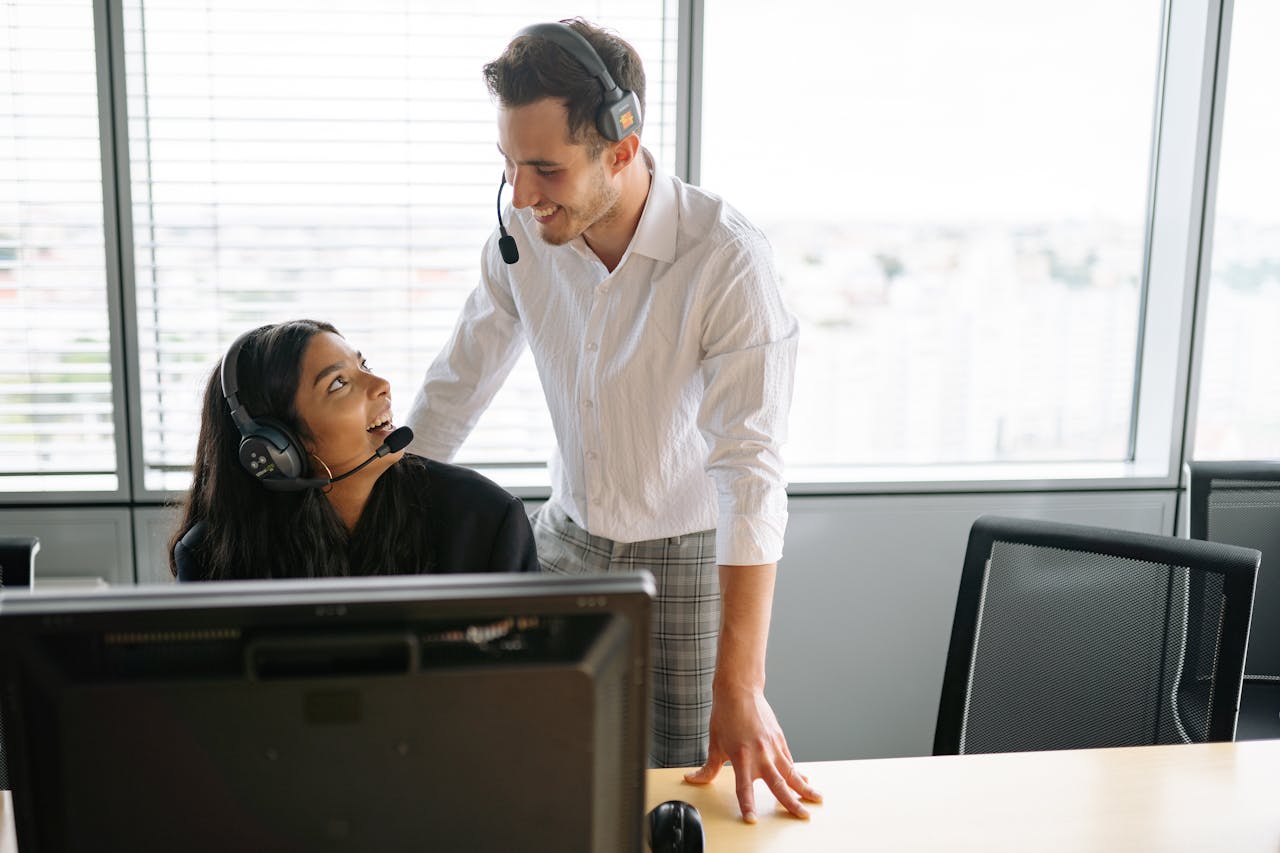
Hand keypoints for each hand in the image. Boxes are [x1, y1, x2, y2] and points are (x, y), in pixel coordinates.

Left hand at [683, 685, 822, 821]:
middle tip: (803, 816)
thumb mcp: (714, 744)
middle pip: (778, 784)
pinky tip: (805, 781)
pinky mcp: (780, 740)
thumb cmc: (725, 716)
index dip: (747, 805)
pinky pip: (790, 761)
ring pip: (792, 772)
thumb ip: (708, 768)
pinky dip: (798, 772)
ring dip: (805, 788)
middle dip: (791, 802)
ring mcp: (773, 747)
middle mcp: (760, 754)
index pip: (744, 788)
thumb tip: (693, 780)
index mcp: (741, 757)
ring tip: (817, 799)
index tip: (752, 819)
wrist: (740, 690)